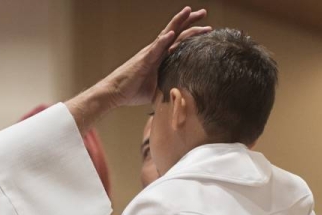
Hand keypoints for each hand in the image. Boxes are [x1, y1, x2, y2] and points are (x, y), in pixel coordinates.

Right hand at [66, 6, 209, 131]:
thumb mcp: (156, 90)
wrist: (114, 93)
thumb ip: (168, 87)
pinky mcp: (143, 61)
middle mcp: (156, 51)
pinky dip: (163, 41)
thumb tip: (182, 96)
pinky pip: (155, 49)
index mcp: (160, 57)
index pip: (179, 41)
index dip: (192, 33)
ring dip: (178, 23)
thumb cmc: (132, 91)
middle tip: (203, 12)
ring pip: (167, 34)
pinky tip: (171, 33)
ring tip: (189, 11)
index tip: (207, 28)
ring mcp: (149, 54)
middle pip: (176, 32)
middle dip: (190, 21)